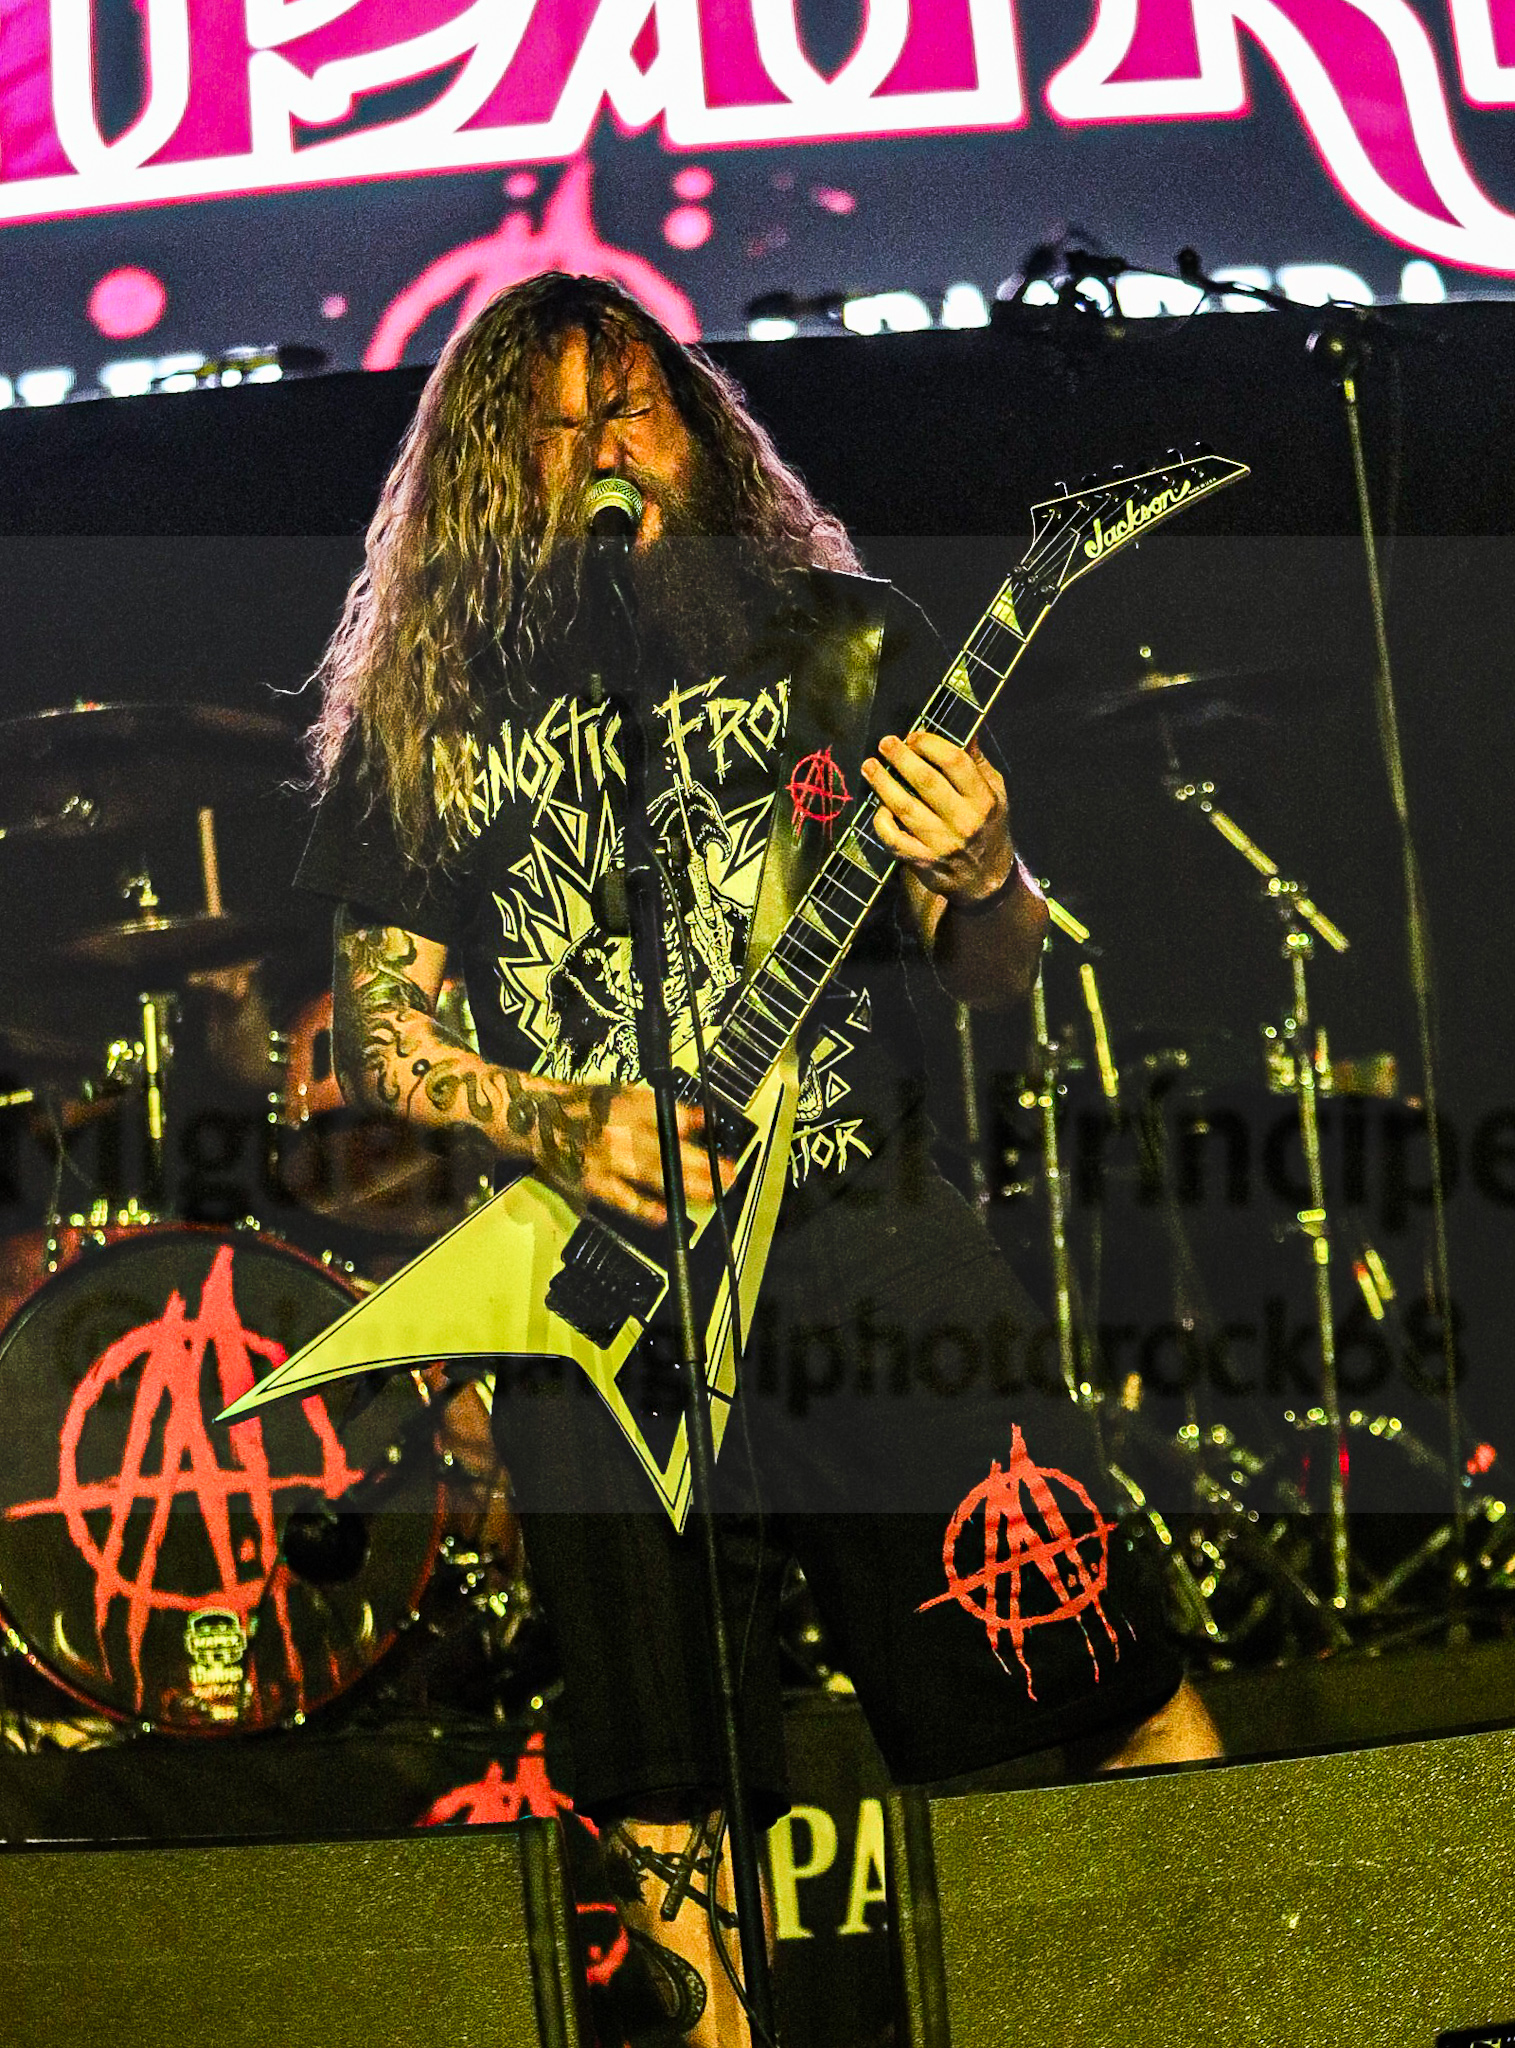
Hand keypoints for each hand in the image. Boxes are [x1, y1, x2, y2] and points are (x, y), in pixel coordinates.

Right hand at [504, 1075, 734, 1227]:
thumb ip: (659, 1108)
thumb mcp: (622, 1094)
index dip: (693, 1125)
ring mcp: (605, 1161)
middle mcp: (616, 1133)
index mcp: (625, 1107)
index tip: (715, 1136)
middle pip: (667, 1150)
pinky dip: (647, 1209)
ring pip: (652, 1176)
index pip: (667, 1116)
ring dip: (685, 1187)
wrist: (536, 1121)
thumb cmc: (582, 1107)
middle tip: (728, 1174)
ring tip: (711, 1194)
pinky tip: (668, 1215)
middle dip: (702, 1165)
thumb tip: (697, 1119)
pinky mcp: (592, 1184)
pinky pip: (624, 1200)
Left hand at [862, 733, 1013, 904]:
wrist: (987, 879)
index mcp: (983, 800)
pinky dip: (882, 822)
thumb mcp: (994, 794)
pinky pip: (894, 839)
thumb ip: (976, 763)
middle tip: (885, 743)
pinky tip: (879, 807)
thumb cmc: (987, 827)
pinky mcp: (923, 862)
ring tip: (869, 766)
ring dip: (883, 784)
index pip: (954, 762)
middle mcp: (963, 821)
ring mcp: (942, 843)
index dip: (930, 744)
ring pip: (905, 808)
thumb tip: (966, 730)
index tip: (914, 736)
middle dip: (901, 758)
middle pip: (926, 781)